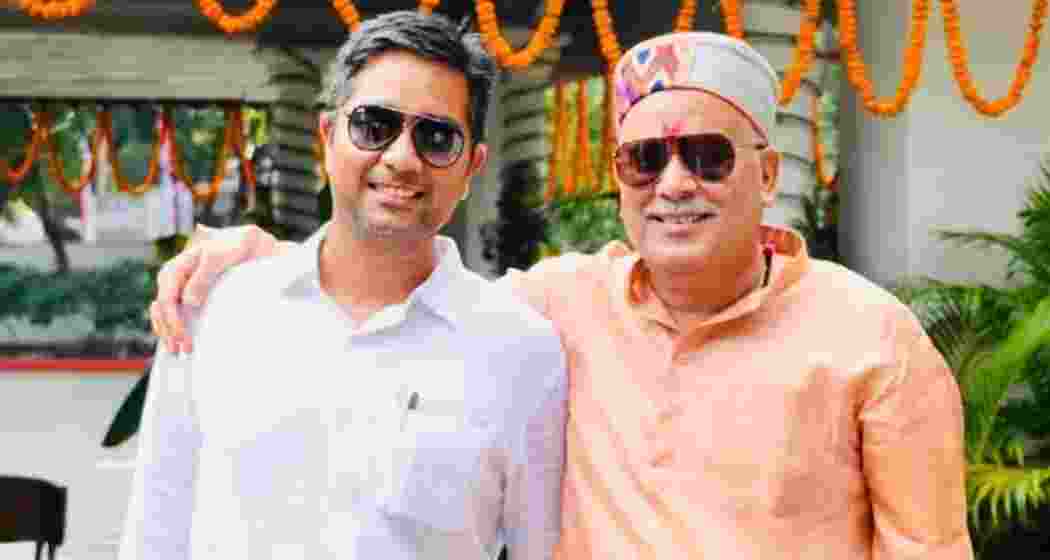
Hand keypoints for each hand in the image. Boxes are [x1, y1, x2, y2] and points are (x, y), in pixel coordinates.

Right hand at [150, 224, 279, 353]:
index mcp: (176, 268)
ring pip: (165, 314)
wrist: (248, 244)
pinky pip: (175, 313)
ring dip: (169, 332)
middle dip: (170, 331)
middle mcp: (174, 280)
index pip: (167, 299)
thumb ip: (202, 277)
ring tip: (178, 350)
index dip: (172, 320)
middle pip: (163, 310)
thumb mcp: (218, 257)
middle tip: (182, 349)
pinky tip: (178, 340)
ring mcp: (181, 289)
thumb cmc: (233, 246)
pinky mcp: (190, 295)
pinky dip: (174, 327)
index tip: (182, 337)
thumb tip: (187, 302)